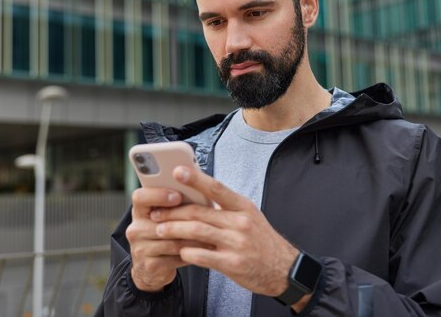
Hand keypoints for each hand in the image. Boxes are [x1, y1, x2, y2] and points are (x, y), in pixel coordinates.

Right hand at [126, 187, 206, 291]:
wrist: (152, 269)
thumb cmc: (166, 233)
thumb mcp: (166, 217)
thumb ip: (175, 203)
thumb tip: (198, 186)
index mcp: (139, 211)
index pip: (140, 197)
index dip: (158, 195)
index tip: (177, 196)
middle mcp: (135, 229)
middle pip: (159, 222)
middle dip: (184, 219)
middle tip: (205, 216)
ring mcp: (140, 249)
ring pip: (172, 241)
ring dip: (194, 237)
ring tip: (211, 232)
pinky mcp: (150, 266)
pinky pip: (176, 257)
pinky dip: (193, 252)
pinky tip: (206, 249)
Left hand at [149, 166, 299, 297]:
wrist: (283, 269)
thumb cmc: (262, 241)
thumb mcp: (250, 217)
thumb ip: (226, 208)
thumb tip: (199, 196)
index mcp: (243, 207)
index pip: (217, 188)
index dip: (196, 179)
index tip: (178, 171)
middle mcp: (240, 223)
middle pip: (200, 212)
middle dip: (174, 211)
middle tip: (156, 212)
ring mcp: (236, 243)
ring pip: (197, 232)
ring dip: (174, 230)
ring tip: (160, 230)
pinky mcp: (232, 264)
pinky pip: (203, 256)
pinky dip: (188, 252)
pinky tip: (180, 251)